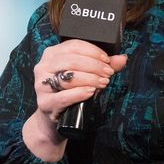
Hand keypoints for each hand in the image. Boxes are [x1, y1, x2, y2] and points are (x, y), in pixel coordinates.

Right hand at [23, 39, 126, 160]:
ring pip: (68, 77)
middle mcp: (43, 66)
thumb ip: (102, 65)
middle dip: (94, 66)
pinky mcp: (44, 103)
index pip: (73, 45)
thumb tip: (122, 58)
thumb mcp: (85, 75)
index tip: (107, 60)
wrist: (53, 117)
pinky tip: (91, 92)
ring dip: (90, 79)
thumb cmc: (69, 91)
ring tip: (103, 83)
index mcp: (52, 54)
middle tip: (108, 73)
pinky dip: (79, 93)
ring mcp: (41, 85)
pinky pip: (63, 96)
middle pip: (72, 60)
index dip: (93, 51)